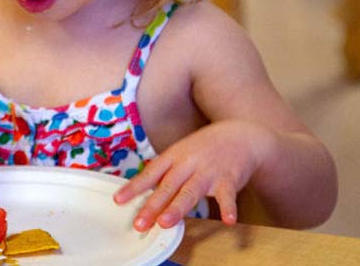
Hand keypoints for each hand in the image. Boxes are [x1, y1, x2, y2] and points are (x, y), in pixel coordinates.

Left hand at [114, 121, 271, 229]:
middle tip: (140, 223)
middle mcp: (188, 163)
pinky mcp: (229, 179)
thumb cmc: (205, 148)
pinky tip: (227, 220)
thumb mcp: (181, 153)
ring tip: (166, 222)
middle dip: (152, 205)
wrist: (241, 135)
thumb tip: (144, 194)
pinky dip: (228, 208)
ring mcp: (208, 171)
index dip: (134, 187)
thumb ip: (166, 173)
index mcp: (174, 156)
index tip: (119, 200)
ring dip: (177, 208)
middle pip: (167, 186)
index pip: (150, 173)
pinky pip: (228, 196)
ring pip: (191, 191)